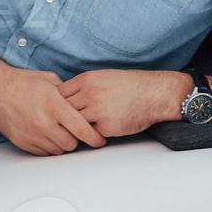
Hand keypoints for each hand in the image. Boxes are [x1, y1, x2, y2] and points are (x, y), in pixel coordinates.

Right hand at [0, 64, 105, 155]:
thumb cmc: (22, 82)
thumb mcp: (50, 81)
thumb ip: (69, 94)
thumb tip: (84, 104)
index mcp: (54, 105)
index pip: (82, 129)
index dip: (95, 137)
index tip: (100, 140)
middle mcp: (44, 123)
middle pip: (71, 144)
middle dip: (77, 139)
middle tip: (76, 131)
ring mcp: (32, 135)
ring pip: (58, 150)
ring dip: (62, 143)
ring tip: (59, 130)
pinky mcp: (23, 142)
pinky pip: (44, 153)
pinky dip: (49, 146)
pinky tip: (47, 134)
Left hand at [57, 69, 189, 137]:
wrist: (153, 94)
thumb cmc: (129, 85)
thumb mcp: (102, 77)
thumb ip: (83, 86)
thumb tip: (65, 97)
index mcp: (86, 79)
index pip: (58, 93)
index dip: (57, 103)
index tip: (59, 110)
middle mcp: (89, 94)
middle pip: (62, 110)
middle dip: (62, 118)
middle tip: (63, 124)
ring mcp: (97, 110)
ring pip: (74, 124)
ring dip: (75, 129)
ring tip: (77, 132)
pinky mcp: (107, 126)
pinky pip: (91, 134)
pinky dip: (92, 135)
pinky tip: (97, 133)